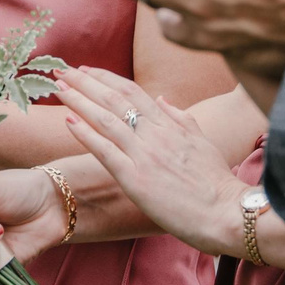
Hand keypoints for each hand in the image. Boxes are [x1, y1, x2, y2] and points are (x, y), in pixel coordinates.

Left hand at [51, 68, 244, 256]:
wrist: (227, 213)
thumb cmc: (218, 183)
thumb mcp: (203, 142)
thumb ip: (181, 119)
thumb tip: (163, 99)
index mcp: (170, 125)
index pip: (132, 92)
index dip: (106, 78)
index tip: (86, 70)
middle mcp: (155, 134)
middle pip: (114, 99)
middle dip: (85, 82)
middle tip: (61, 70)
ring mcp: (144, 155)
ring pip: (105, 119)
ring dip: (79, 101)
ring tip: (58, 89)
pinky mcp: (136, 179)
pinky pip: (105, 151)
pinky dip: (85, 133)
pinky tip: (68, 121)